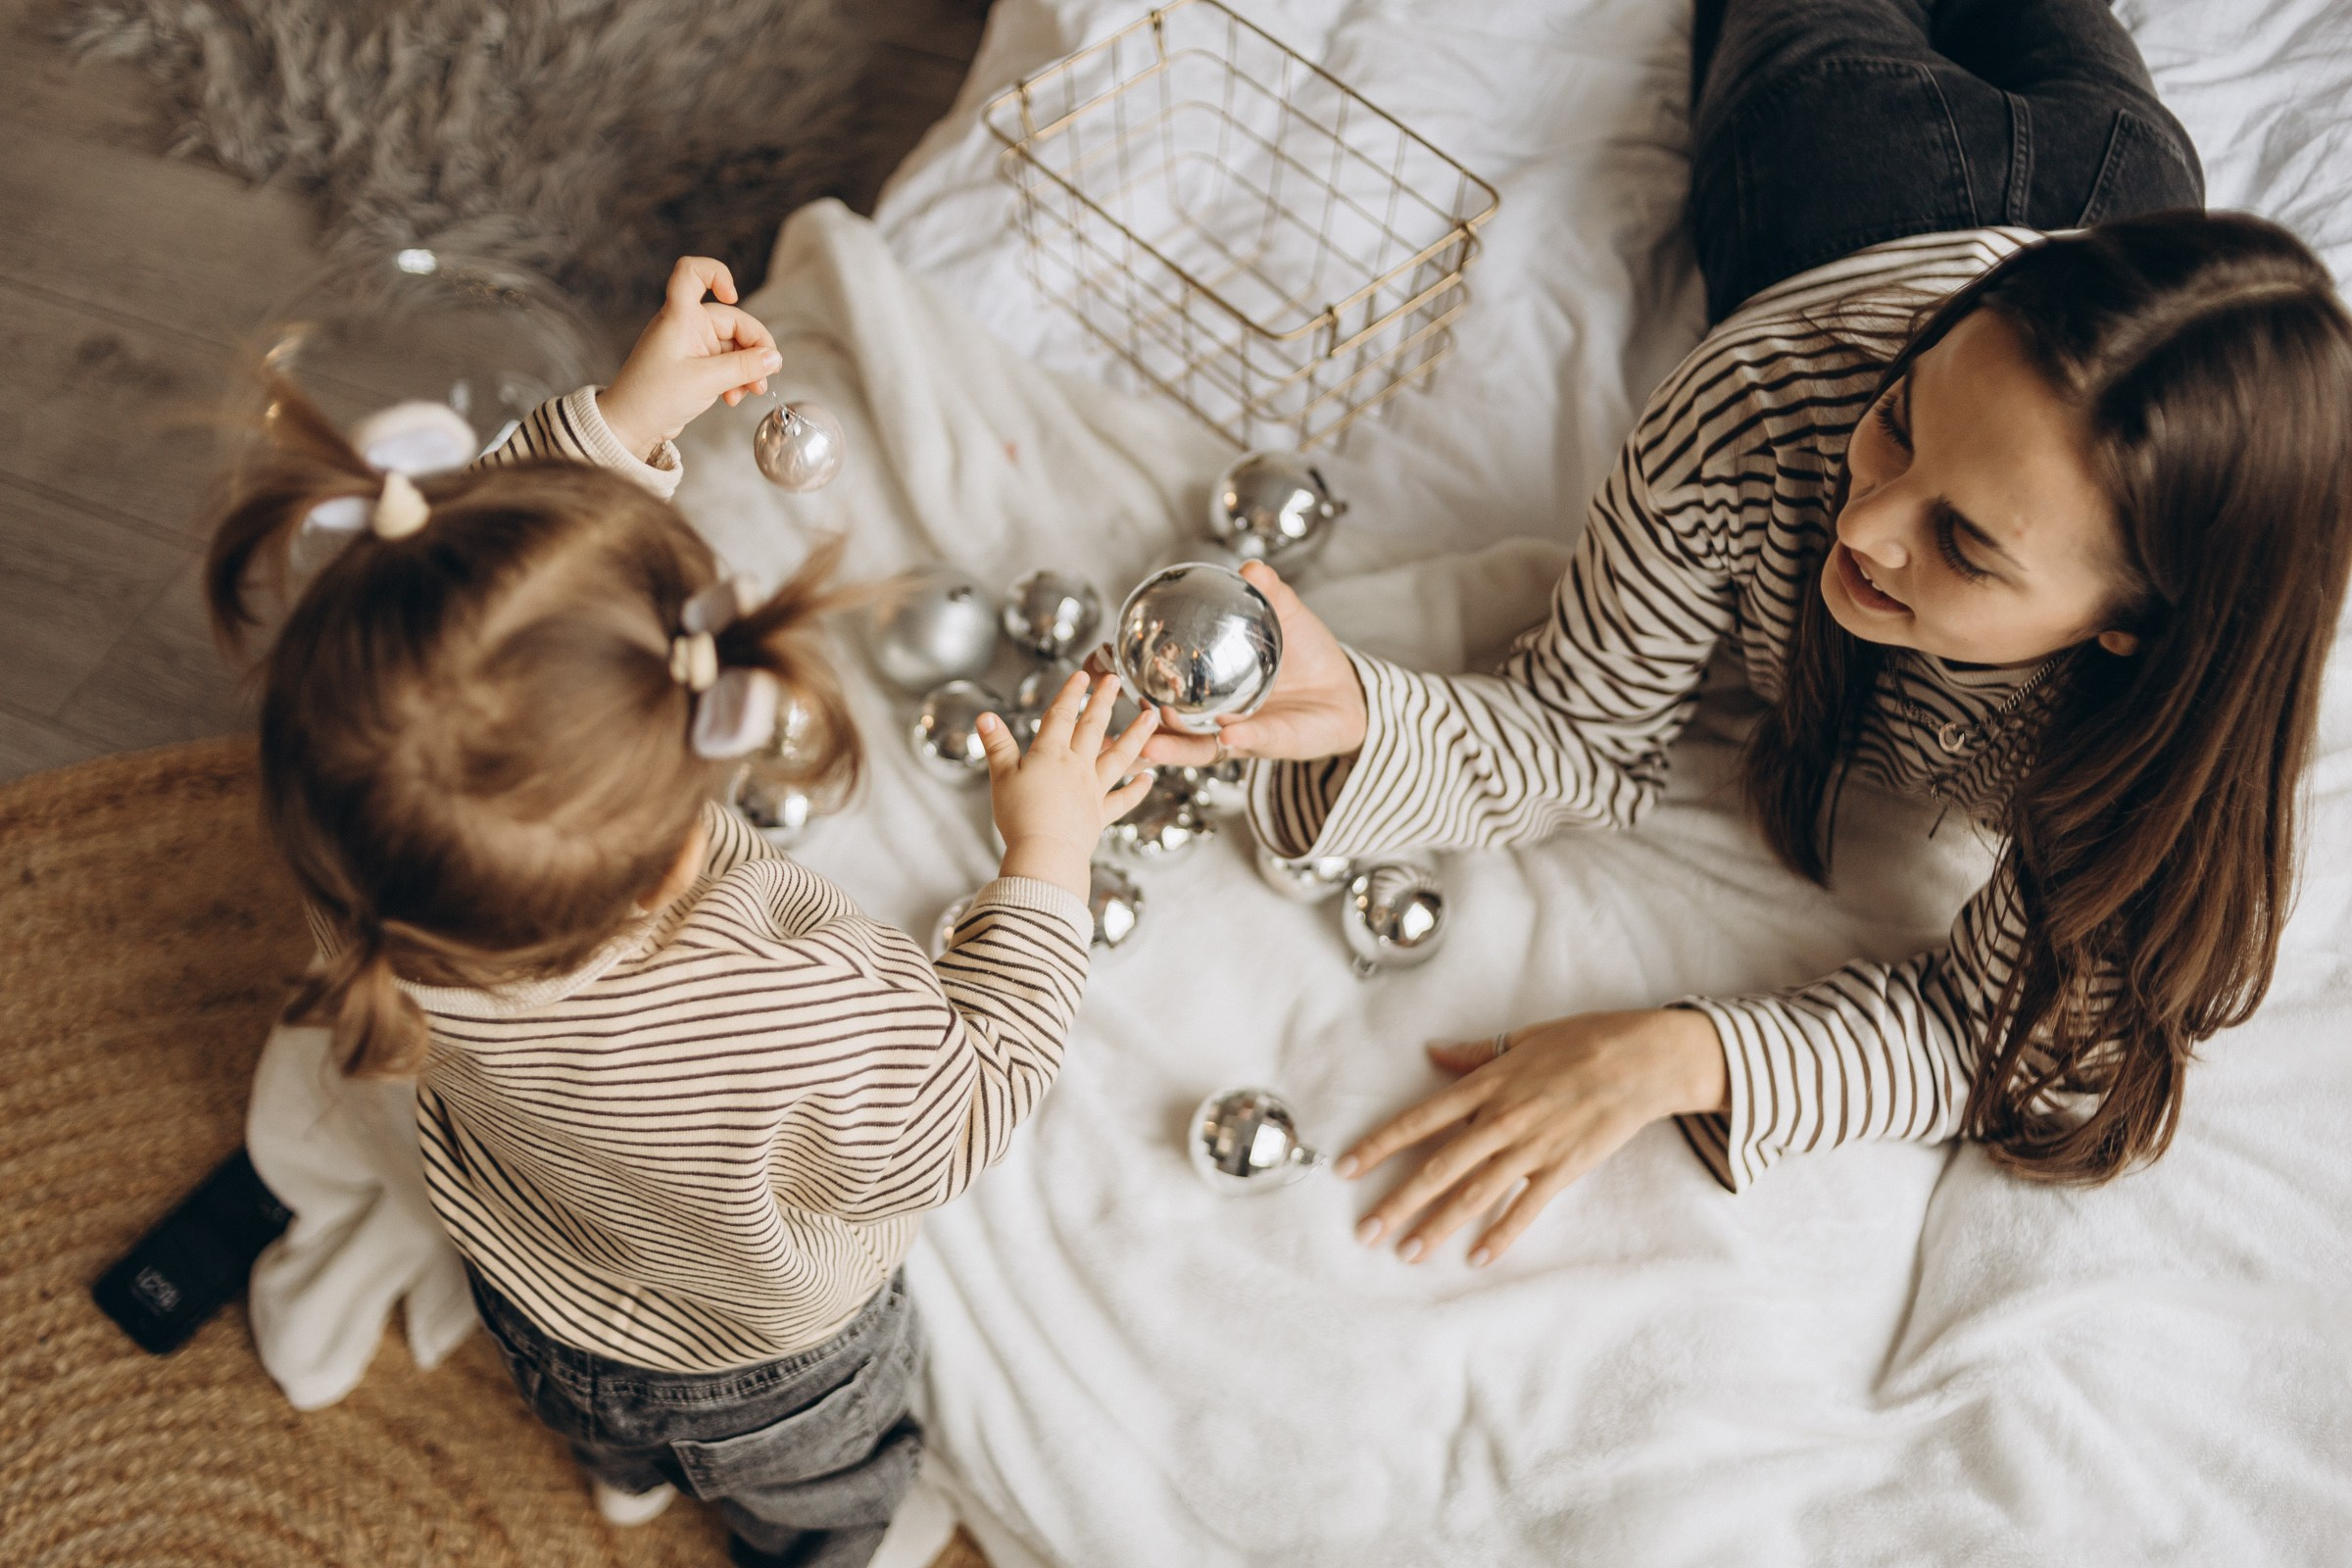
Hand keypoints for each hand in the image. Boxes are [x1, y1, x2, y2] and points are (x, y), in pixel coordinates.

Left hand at [597, 257, 784, 460]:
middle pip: (732, 321)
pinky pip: (725, 363)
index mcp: (680, 316)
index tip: (734, 296)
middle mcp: (685, 324)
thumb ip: (744, 367)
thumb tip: (774, 358)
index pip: (692, 272)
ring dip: (747, 369)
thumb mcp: (706, 381)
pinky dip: (735, 378)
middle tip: (766, 374)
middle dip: (753, 348)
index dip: (717, 274)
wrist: (630, 426)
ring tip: (751, 391)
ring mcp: (690, 345)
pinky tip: (734, 397)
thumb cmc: (654, 397)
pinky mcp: (694, 365)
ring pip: (733, 346)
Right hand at [977, 672, 1159, 896]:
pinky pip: (1123, 800)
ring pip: (1120, 757)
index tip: (1082, 675)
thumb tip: (984, 716)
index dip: (1071, 693)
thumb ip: (997, 745)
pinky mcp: (1100, 815)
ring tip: (1152, 716)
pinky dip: (1137, 790)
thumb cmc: (1020, 816)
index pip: (1061, 716)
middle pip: (1094, 727)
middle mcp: (1076, 767)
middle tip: (1115, 680)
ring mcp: (1093, 790)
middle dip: (1104, 701)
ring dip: (1137, 735)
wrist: (1045, 853)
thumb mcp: (1001, 776)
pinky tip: (1149, 778)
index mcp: (1051, 754)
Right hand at [1135, 561, 1369, 766]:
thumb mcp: (1288, 617)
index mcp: (1202, 682)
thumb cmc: (1307, 655)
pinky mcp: (1268, 745)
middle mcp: (1209, 716)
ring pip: (1194, 748)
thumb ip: (1270, 593)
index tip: (1097, 660)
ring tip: (1151, 742)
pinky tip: (1227, 734)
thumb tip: (1250, 566)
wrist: (1347, 694)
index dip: (1122, 673)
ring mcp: (1234, 735)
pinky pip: (1250, 744)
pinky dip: (1239, 740)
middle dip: (1134, 723)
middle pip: (1161, 725)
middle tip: (1114, 706)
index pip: (1153, 679)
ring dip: (1173, 746)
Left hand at [1340, 1009, 1727, 1267]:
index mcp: (1486, 1084)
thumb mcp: (1522, 1039)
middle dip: (1397, 1201)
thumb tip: (1434, 1051)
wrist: (1642, 1059)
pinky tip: (1476, 1258)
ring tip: (1407, 1252)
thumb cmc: (1582, 1041)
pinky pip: (1525, 1208)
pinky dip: (1500, 1234)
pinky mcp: (1562, 1169)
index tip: (1346, 1168)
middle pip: (1438, 1166)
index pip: (1419, 1120)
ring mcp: (1532, 1148)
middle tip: (1365, 1231)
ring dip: (1438, 1226)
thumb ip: (1474, 1054)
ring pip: (1474, 1193)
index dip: (1379, 1145)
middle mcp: (1501, 1119)